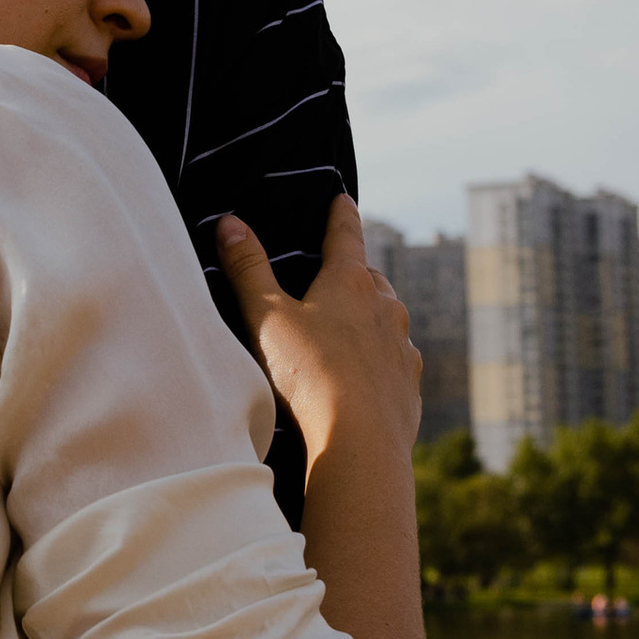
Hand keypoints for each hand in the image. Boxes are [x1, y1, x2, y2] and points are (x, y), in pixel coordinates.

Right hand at [217, 193, 421, 467]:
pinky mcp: (409, 385)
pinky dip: (380, 360)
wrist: (360, 441)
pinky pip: (395, 361)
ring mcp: (402, 347)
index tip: (343, 198)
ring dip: (369, 319)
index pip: (346, 234)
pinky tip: (363, 377)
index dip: (341, 214)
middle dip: (353, 274)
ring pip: (387, 320)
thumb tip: (230, 223)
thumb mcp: (266, 318)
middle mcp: (385, 307)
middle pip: (370, 278)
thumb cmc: (309, 375)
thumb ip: (247, 269)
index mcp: (350, 282)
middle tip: (333, 277)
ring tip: (346, 331)